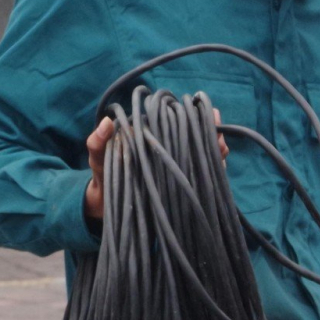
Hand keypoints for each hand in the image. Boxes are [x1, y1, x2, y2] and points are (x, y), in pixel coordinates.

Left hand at [82, 107, 226, 222]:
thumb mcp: (97, 158)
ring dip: (214, 153)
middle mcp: (166, 151)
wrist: (105, 205)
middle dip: (210, 136)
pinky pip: (198, 179)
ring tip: (221, 150)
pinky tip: (218, 170)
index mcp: (152, 138)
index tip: (209, 115)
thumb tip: (107, 121)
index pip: (178, 123)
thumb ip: (97, 142)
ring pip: (200, 158)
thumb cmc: (103, 175)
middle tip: (220, 138)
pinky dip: (210, 174)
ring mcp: (172, 168)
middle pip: (195, 140)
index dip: (196, 118)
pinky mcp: (176, 187)